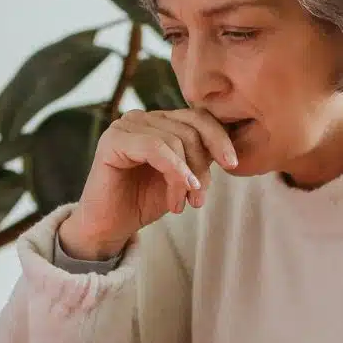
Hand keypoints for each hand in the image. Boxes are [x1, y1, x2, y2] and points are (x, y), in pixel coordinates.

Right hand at [59, 108, 238, 260]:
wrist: (111, 226)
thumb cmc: (145, 201)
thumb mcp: (184, 178)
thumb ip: (202, 158)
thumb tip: (231, 147)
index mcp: (160, 121)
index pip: (199, 117)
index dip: (219, 138)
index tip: (232, 164)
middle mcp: (143, 118)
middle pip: (190, 129)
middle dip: (201, 166)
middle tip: (198, 199)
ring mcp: (126, 125)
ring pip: (175, 141)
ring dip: (185, 178)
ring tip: (183, 204)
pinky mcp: (113, 140)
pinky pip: (155, 148)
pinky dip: (174, 170)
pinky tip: (180, 191)